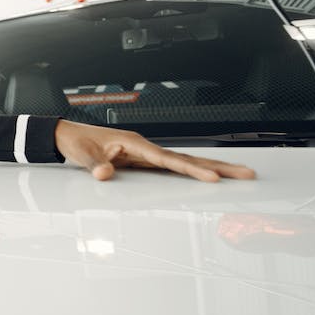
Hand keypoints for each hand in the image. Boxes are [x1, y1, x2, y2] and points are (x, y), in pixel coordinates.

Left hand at [54, 120, 256, 181]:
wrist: (67, 135)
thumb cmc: (77, 142)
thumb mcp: (82, 155)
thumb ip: (95, 165)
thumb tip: (104, 174)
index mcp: (135, 143)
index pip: (169, 160)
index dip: (191, 170)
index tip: (213, 179)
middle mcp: (145, 147)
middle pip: (187, 159)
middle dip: (217, 167)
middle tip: (246, 174)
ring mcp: (146, 154)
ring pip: (184, 162)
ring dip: (211, 169)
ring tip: (238, 174)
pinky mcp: (143, 160)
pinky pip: (173, 167)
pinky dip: (192, 172)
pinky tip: (209, 177)